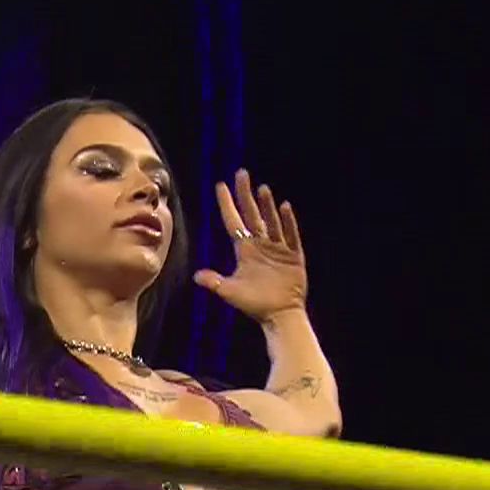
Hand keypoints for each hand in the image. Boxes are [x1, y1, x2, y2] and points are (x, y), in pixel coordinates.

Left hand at [192, 168, 307, 321]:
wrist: (280, 316)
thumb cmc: (255, 305)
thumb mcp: (231, 292)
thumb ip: (215, 283)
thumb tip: (196, 277)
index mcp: (245, 250)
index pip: (233, 221)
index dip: (227, 204)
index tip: (220, 185)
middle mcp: (260, 245)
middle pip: (252, 214)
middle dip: (245, 194)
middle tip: (241, 173)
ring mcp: (278, 248)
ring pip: (271, 221)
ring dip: (266, 205)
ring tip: (262, 189)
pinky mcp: (293, 255)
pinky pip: (291, 235)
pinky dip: (288, 222)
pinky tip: (284, 207)